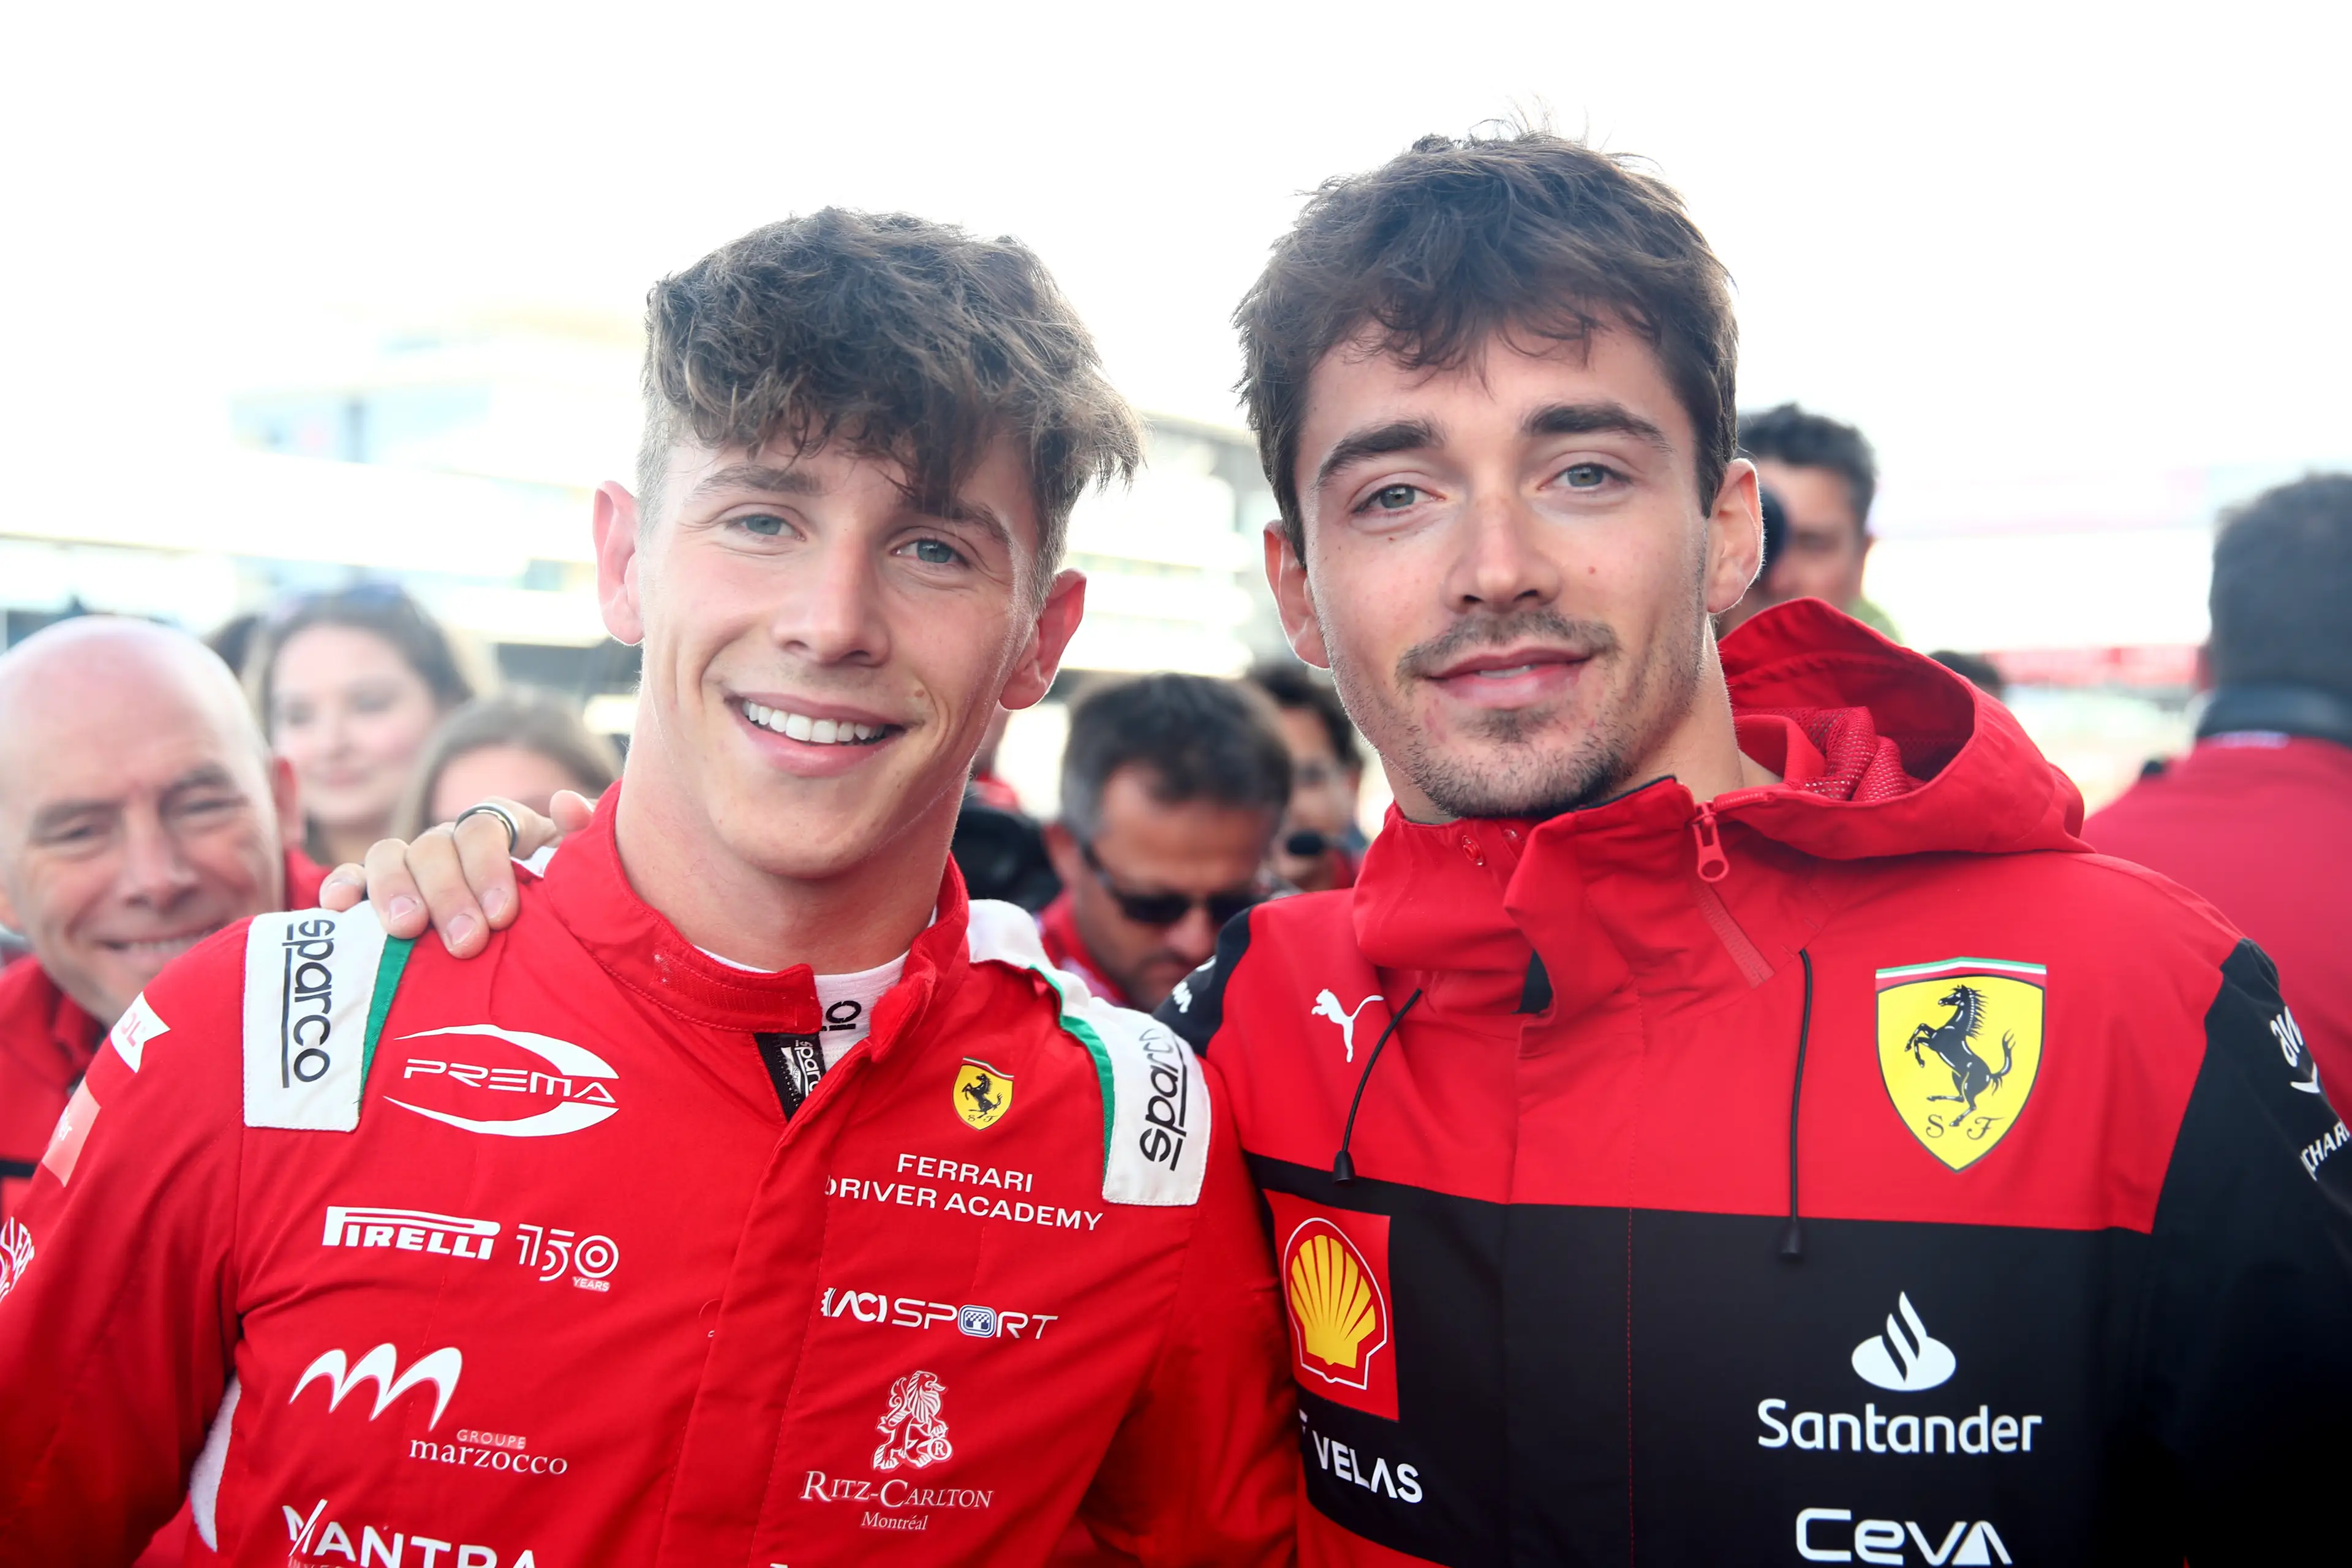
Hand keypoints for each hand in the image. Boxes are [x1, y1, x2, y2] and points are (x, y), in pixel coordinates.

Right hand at [318, 792, 592, 955]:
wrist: (545, 940)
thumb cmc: (563, 903)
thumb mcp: (581, 874)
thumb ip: (582, 840)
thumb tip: (567, 802)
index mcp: (502, 829)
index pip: (485, 828)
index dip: (490, 868)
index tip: (503, 916)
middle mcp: (452, 840)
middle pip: (435, 846)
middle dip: (448, 894)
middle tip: (465, 942)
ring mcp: (413, 864)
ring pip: (389, 856)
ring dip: (394, 890)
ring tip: (406, 930)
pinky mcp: (379, 892)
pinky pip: (352, 879)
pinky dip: (343, 887)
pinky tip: (338, 909)